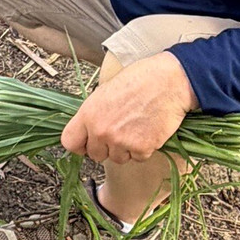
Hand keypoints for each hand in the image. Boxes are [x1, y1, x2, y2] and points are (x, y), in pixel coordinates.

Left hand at [60, 52, 198, 164]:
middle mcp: (101, 130)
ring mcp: (120, 141)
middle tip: (120, 132)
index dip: (79, 145)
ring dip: (126, 149)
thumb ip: (93, 114)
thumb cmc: (139, 80)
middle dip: (106, 148)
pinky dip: (144, 149)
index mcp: (88, 114)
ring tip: (136, 128)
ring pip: (117, 159)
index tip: (87, 144)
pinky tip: (148, 130)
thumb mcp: (104, 93)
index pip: (69, 142)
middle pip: (95, 155)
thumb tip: (88, 129)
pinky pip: (138, 158)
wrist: (169, 81)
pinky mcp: (141, 147)